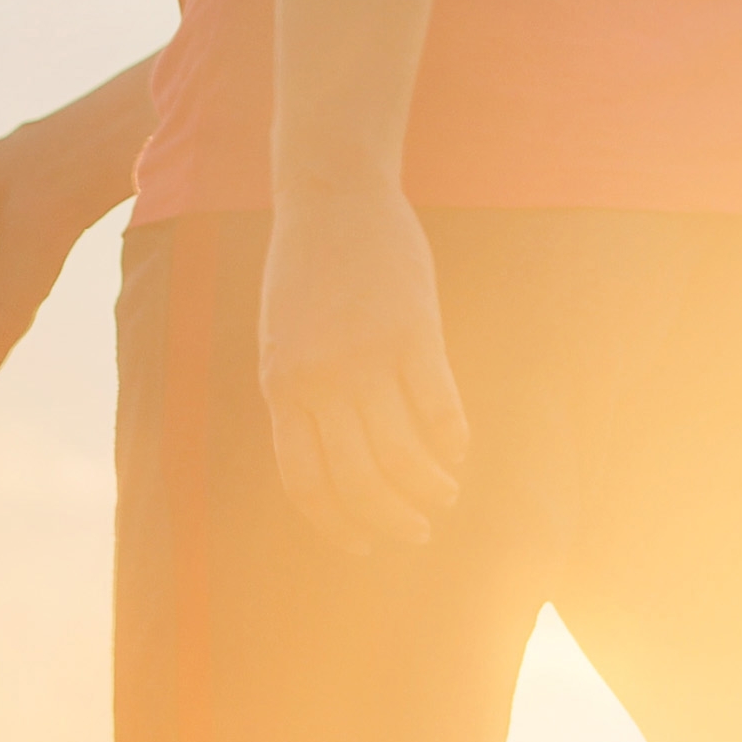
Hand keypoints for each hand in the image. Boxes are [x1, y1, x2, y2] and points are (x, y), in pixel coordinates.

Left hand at [259, 192, 465, 550]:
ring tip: (445, 497)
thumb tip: (333, 460)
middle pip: (357, 481)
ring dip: (428, 489)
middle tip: (416, 532)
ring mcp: (367, 357)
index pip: (306, 483)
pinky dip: (453, 441)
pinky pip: (439, 407)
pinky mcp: (414, 332)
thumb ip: (300, 397)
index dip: (336, 526)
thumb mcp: (282, 342)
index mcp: (282, 388)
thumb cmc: (306, 272)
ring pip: (401, 455)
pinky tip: (460, 451)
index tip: (362, 546)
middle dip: (389, 520)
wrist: (332, 194)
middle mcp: (320, 381)